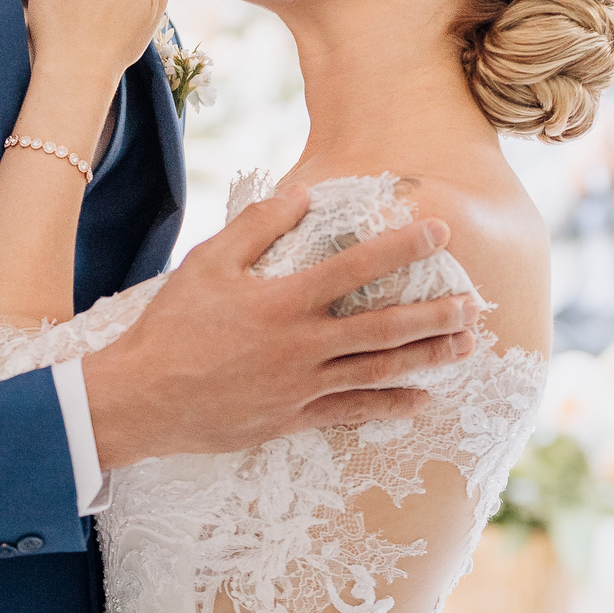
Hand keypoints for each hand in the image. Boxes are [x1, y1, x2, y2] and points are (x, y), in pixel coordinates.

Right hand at [83, 181, 481, 465]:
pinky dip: (390, 406)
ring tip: (464, 347)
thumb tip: (301, 193)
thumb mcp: (208, 263)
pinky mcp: (293, 419)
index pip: (356, 268)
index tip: (438, 231)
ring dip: (427, 358)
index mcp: (283, 302)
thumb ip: (258, 226)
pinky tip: (422, 400)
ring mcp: (301, 387)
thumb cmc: (171, 326)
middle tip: (471, 303)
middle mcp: (302, 346)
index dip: (401, 247)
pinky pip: (352, 412)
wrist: (142, 398)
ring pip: (378, 371)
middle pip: (384, 328)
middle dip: (434, 314)